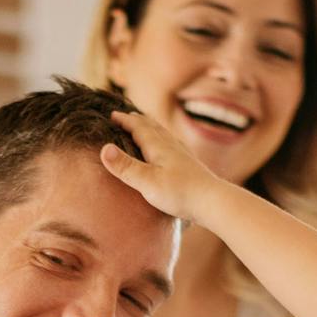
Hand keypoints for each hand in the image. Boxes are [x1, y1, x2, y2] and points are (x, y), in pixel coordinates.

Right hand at [99, 110, 227, 222]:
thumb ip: (125, 167)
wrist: (212, 201)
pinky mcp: (189, 163)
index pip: (137, 127)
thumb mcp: (147, 182)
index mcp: (157, 146)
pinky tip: (167, 147)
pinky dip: (162, 139)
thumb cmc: (179, 193)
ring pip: (162, 133)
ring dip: (150, 127)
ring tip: (144, 126)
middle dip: (136, 120)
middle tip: (124, 116)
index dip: (123, 120)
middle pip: (151, 126)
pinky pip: (171, 143)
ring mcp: (181, 153)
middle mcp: (170, 145)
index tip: (111, 115)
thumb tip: (104, 148)